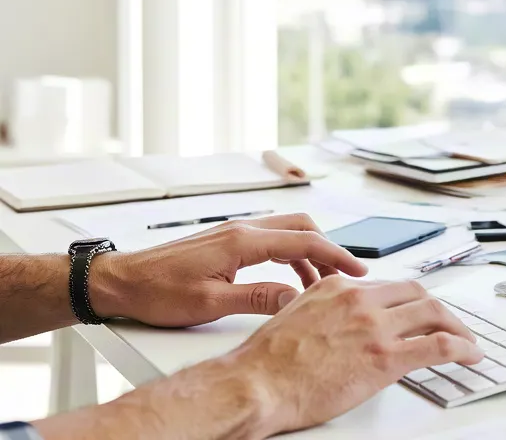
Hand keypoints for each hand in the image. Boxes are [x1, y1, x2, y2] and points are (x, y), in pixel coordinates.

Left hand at [88, 213, 367, 325]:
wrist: (122, 281)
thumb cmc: (157, 291)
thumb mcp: (210, 303)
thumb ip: (257, 298)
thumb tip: (295, 299)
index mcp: (243, 240)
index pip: (303, 241)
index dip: (335, 255)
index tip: (357, 269)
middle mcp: (243, 229)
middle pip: (301, 227)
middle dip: (329, 249)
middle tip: (346, 274)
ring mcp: (235, 232)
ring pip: (288, 231)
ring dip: (309, 253)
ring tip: (320, 284)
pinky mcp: (228, 241)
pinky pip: (271, 239)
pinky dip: (290, 254)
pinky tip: (289, 278)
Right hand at [234, 276, 483, 434]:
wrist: (257, 382)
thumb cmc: (268, 359)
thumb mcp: (297, 313)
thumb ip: (325, 307)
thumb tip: (338, 316)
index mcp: (340, 286)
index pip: (390, 286)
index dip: (412, 299)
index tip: (421, 310)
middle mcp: (361, 299)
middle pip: (417, 294)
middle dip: (439, 309)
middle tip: (450, 324)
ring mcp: (375, 326)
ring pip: (433, 314)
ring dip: (457, 327)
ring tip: (467, 341)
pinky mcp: (385, 357)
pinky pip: (437, 346)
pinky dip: (461, 348)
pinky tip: (470, 354)